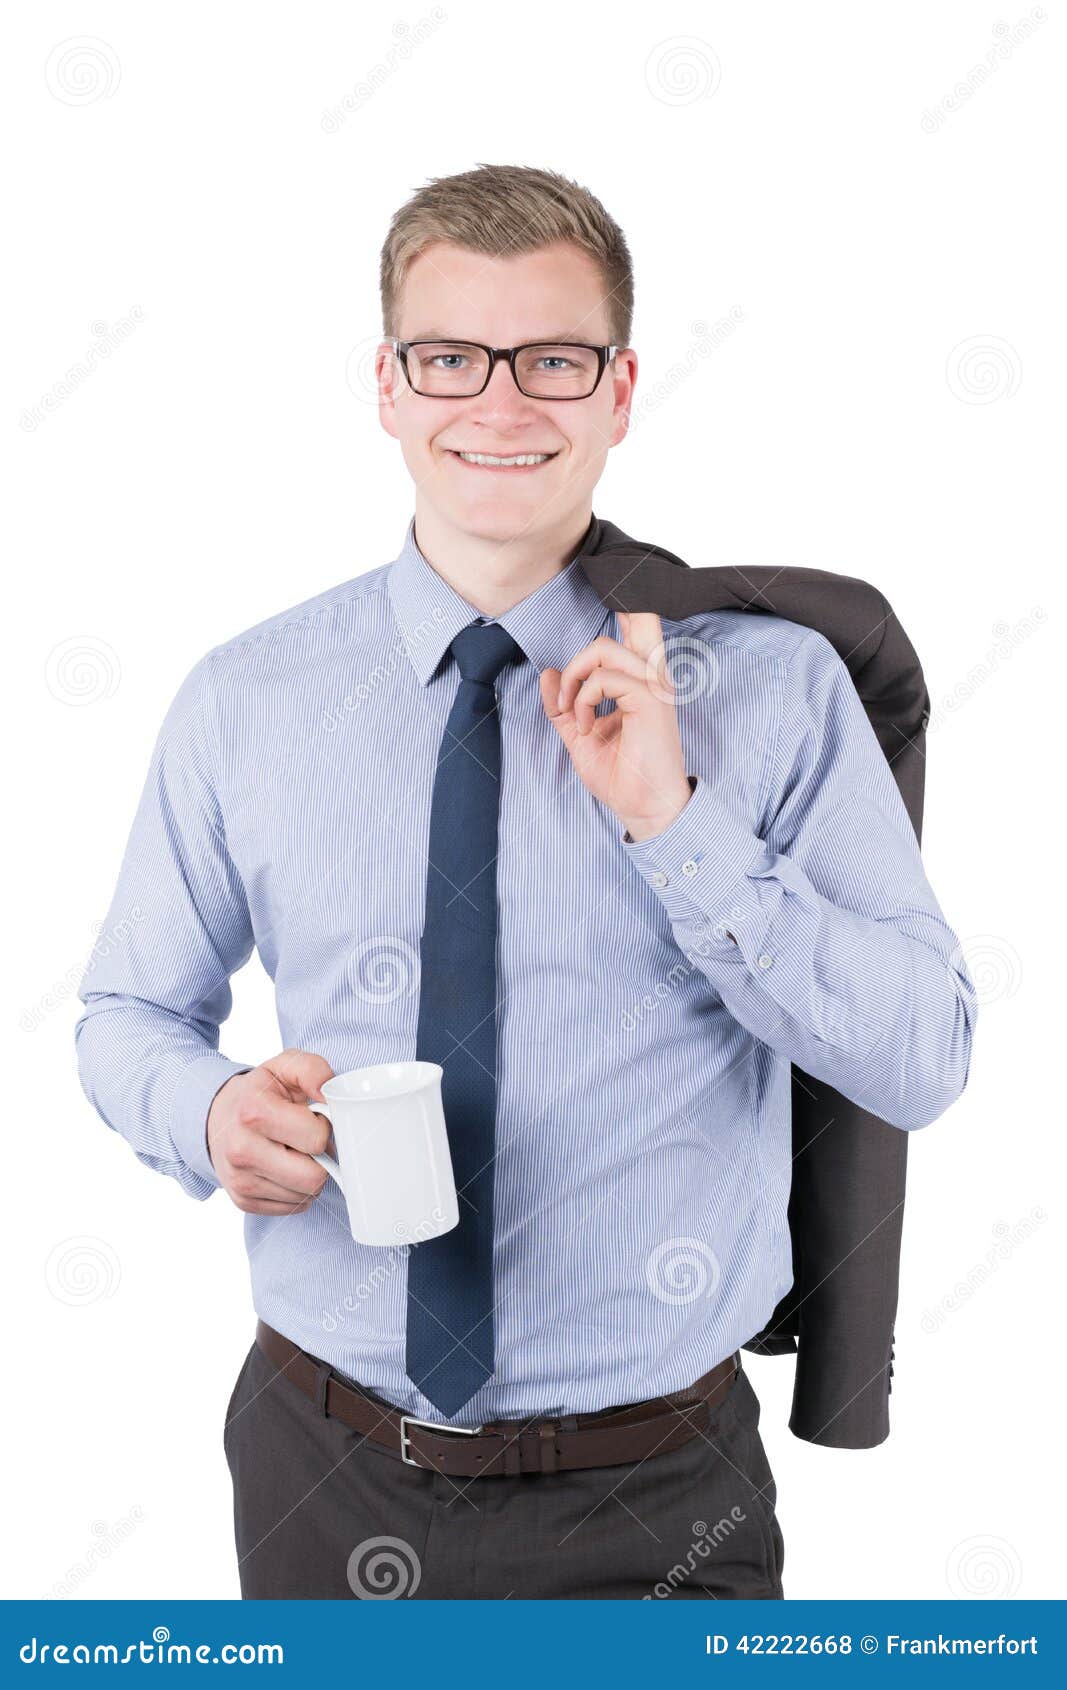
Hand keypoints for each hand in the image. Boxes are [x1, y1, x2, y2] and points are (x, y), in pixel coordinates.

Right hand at [207, 1049, 334, 1214]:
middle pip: (313, 1177)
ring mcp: (241, 1181)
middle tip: (307, 1141)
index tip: (310, 1118)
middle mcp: (241, 1150)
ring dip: (309, 1175)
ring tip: (294, 1152)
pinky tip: (285, 1168)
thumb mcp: (284, 1067)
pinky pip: (294, 1207)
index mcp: (253, 1113)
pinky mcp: (244, 1201)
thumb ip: (313, 1070)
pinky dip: (297, 1189)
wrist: (217, 1117)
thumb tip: (329, 1092)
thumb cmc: (259, 1093)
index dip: (323, 1127)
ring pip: (306, 1195)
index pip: (317, 1139)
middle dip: (320, 1158)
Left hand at [539, 611, 691, 842]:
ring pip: (602, 649)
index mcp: (641, 678)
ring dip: (574, 679)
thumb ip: (562, 703)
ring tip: (573, 712)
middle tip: (573, 684)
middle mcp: (651, 675)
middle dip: (601, 622)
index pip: (641, 624)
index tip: (607, 585)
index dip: (628, 600)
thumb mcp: (579, 734)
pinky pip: (602, 678)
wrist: (640, 806)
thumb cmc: (620, 774)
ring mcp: (653, 685)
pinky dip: (582, 699)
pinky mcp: (649, 698)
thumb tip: (547, 672)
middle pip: (637, 616)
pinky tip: (585, 724)